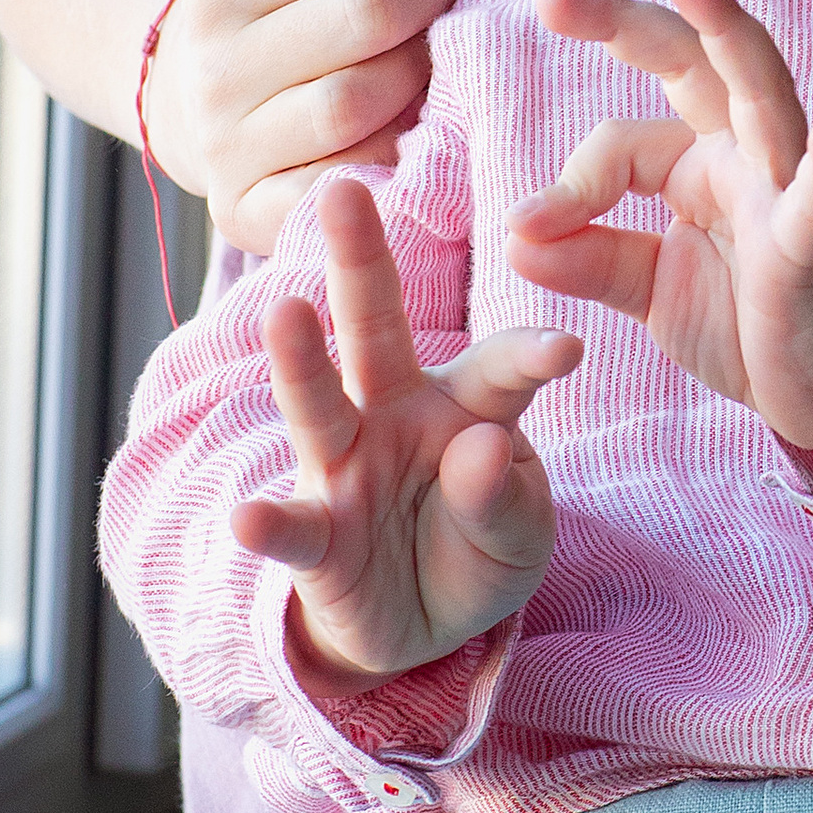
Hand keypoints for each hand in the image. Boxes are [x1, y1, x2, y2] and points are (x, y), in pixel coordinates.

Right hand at [144, 0, 478, 252]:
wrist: (196, 98)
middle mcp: (212, 64)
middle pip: (370, 19)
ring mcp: (227, 146)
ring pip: (361, 105)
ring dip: (427, 76)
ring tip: (452, 51)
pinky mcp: (249, 213)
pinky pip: (346, 187)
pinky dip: (395, 162)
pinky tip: (425, 130)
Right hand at [230, 175, 578, 682]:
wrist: (420, 622)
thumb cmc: (479, 549)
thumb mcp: (518, 534)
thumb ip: (503, 497)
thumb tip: (482, 449)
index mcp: (466, 403)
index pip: (500, 368)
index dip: (529, 355)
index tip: (567, 349)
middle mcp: (394, 415)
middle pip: (376, 331)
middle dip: (361, 260)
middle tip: (345, 189)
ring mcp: (345, 467)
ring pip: (319, 406)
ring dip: (301, 360)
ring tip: (286, 311)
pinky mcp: (314, 533)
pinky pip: (290, 525)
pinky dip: (267, 523)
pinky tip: (246, 516)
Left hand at [506, 0, 812, 491]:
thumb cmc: (748, 323)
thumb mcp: (650, 289)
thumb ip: (588, 257)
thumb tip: (513, 234)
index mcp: (700, 158)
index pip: (620, 142)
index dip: (569, 182)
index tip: (525, 228)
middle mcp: (746, 153)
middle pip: (690, 61)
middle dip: (623, 20)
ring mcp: (787, 189)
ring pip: (759, 92)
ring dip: (725, 29)